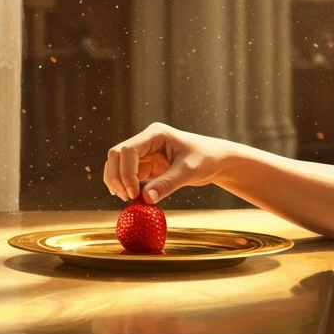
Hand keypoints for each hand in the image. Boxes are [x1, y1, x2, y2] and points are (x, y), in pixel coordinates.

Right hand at [103, 122, 226, 203]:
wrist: (217, 160)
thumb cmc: (206, 158)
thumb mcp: (188, 171)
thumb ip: (167, 184)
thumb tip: (145, 199)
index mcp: (155, 134)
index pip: (128, 150)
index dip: (125, 172)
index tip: (134, 192)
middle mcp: (146, 141)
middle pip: (116, 155)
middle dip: (116, 177)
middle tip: (126, 197)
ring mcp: (145, 153)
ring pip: (118, 165)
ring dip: (118, 182)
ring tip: (129, 199)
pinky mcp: (147, 165)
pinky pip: (128, 175)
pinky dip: (126, 186)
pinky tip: (133, 198)